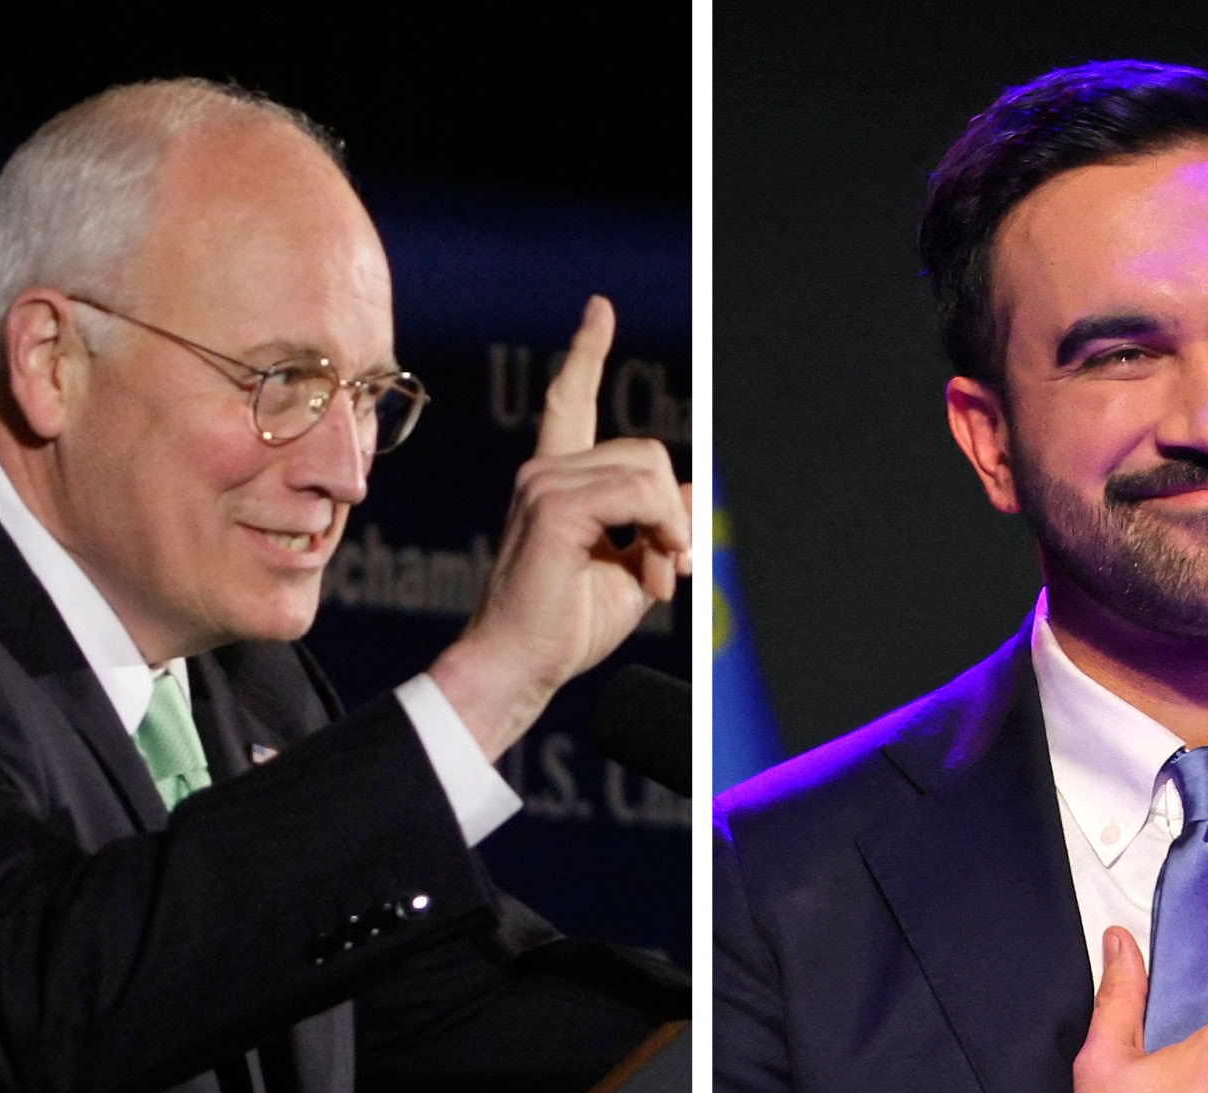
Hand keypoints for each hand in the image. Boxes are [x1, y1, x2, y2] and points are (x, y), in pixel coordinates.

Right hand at [430, 296, 693, 759]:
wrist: (520, 666)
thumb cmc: (563, 627)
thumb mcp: (629, 568)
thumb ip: (656, 523)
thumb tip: (687, 488)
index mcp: (553, 483)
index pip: (566, 403)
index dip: (585, 356)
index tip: (599, 311)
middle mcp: (542, 475)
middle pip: (643, 452)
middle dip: (672, 512)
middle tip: (669, 571)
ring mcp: (542, 487)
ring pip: (646, 470)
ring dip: (670, 529)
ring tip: (657, 578)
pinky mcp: (552, 508)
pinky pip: (637, 496)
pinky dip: (661, 532)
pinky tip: (653, 570)